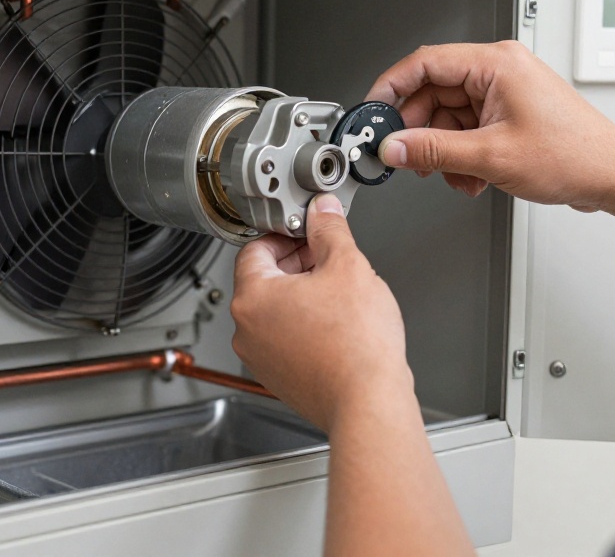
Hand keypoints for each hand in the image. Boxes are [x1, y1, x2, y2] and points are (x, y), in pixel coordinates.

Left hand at [230, 195, 415, 431]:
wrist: (368, 402)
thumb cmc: (356, 346)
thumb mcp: (348, 266)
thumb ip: (330, 230)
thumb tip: (323, 211)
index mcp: (251, 298)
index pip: (255, 248)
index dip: (287, 235)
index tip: (309, 233)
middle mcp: (246, 330)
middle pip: (265, 279)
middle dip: (299, 264)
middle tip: (331, 260)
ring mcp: (260, 358)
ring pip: (277, 311)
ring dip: (304, 296)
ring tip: (339, 296)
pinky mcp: (279, 378)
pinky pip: (286, 339)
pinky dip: (307, 326)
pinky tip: (338, 325)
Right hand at [366, 41, 614, 211]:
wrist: (613, 175)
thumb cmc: (574, 155)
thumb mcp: (491, 156)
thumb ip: (434, 150)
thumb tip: (395, 147)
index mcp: (496, 63)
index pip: (424, 63)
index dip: (391, 88)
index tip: (373, 114)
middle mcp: (499, 70)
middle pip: (433, 92)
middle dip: (420, 130)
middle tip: (409, 157)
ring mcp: (504, 92)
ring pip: (448, 115)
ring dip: (444, 150)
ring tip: (456, 175)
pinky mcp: (509, 112)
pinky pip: (467, 128)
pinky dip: (461, 154)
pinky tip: (473, 176)